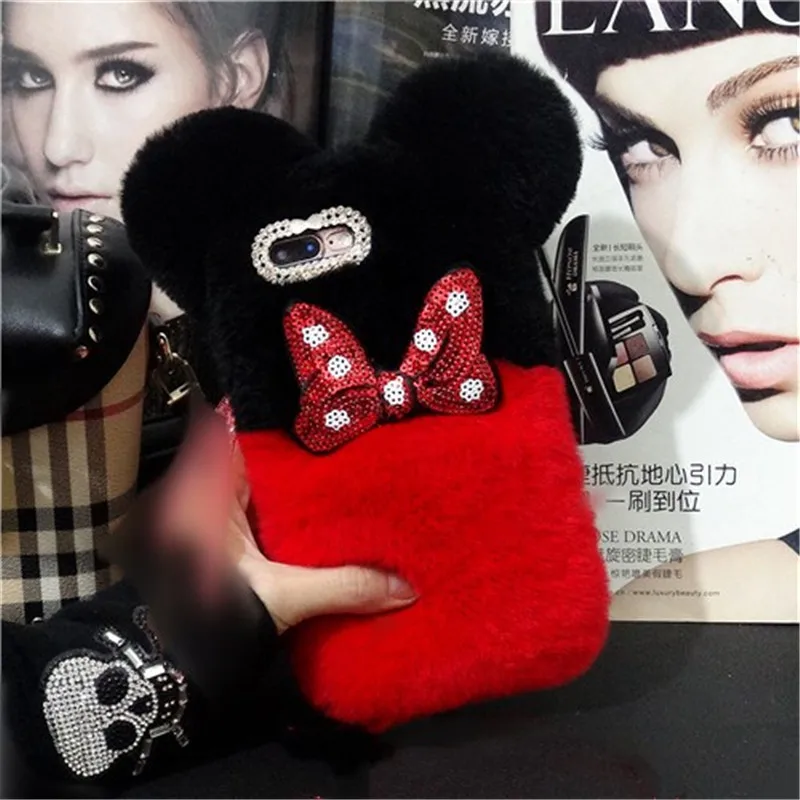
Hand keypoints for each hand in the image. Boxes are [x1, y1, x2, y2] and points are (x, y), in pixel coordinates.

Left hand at [156, 400, 416, 632]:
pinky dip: (296, 515)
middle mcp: (208, 499)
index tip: (326, 413)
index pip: (242, 437)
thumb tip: (404, 588)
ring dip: (302, 487)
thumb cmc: (209, 624)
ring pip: (267, 490)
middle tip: (354, 439)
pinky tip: (333, 516)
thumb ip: (342, 587)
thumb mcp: (280, 598)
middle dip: (303, 454)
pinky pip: (269, 516)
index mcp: (206, 495)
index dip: (282, 424)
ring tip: (353, 469)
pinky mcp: (233, 545)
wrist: (176, 672)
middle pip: (262, 462)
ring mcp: (220, 522)